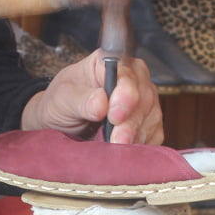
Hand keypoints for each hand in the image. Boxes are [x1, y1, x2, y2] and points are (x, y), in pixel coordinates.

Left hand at [21, 51, 163, 144]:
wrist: (63, 125)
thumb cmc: (62, 104)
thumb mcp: (62, 98)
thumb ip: (80, 99)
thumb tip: (101, 103)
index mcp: (110, 63)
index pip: (126, 74)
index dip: (124, 94)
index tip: (115, 115)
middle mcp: (133, 79)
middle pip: (143, 98)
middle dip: (130, 122)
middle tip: (117, 140)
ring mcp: (144, 102)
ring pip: (151, 118)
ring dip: (135, 137)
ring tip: (116, 148)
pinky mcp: (149, 124)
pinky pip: (153, 135)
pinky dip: (140, 146)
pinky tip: (125, 151)